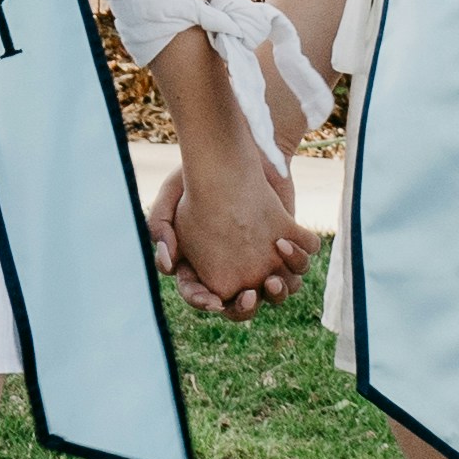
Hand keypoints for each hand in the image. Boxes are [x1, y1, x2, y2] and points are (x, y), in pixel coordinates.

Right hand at [146, 138, 307, 313]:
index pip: (200, 295)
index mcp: (204, 265)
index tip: (212, 301)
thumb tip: (168, 265)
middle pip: (241, 308)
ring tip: (272, 279)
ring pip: (276, 294)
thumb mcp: (171, 193)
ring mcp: (265, 259)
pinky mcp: (290, 245)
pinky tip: (285, 243)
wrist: (243, 150)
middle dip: (245, 309)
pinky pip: (300, 266)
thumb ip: (159, 226)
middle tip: (249, 297)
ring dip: (278, 293)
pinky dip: (297, 261)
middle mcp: (236, 269)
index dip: (203, 302)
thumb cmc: (203, 174)